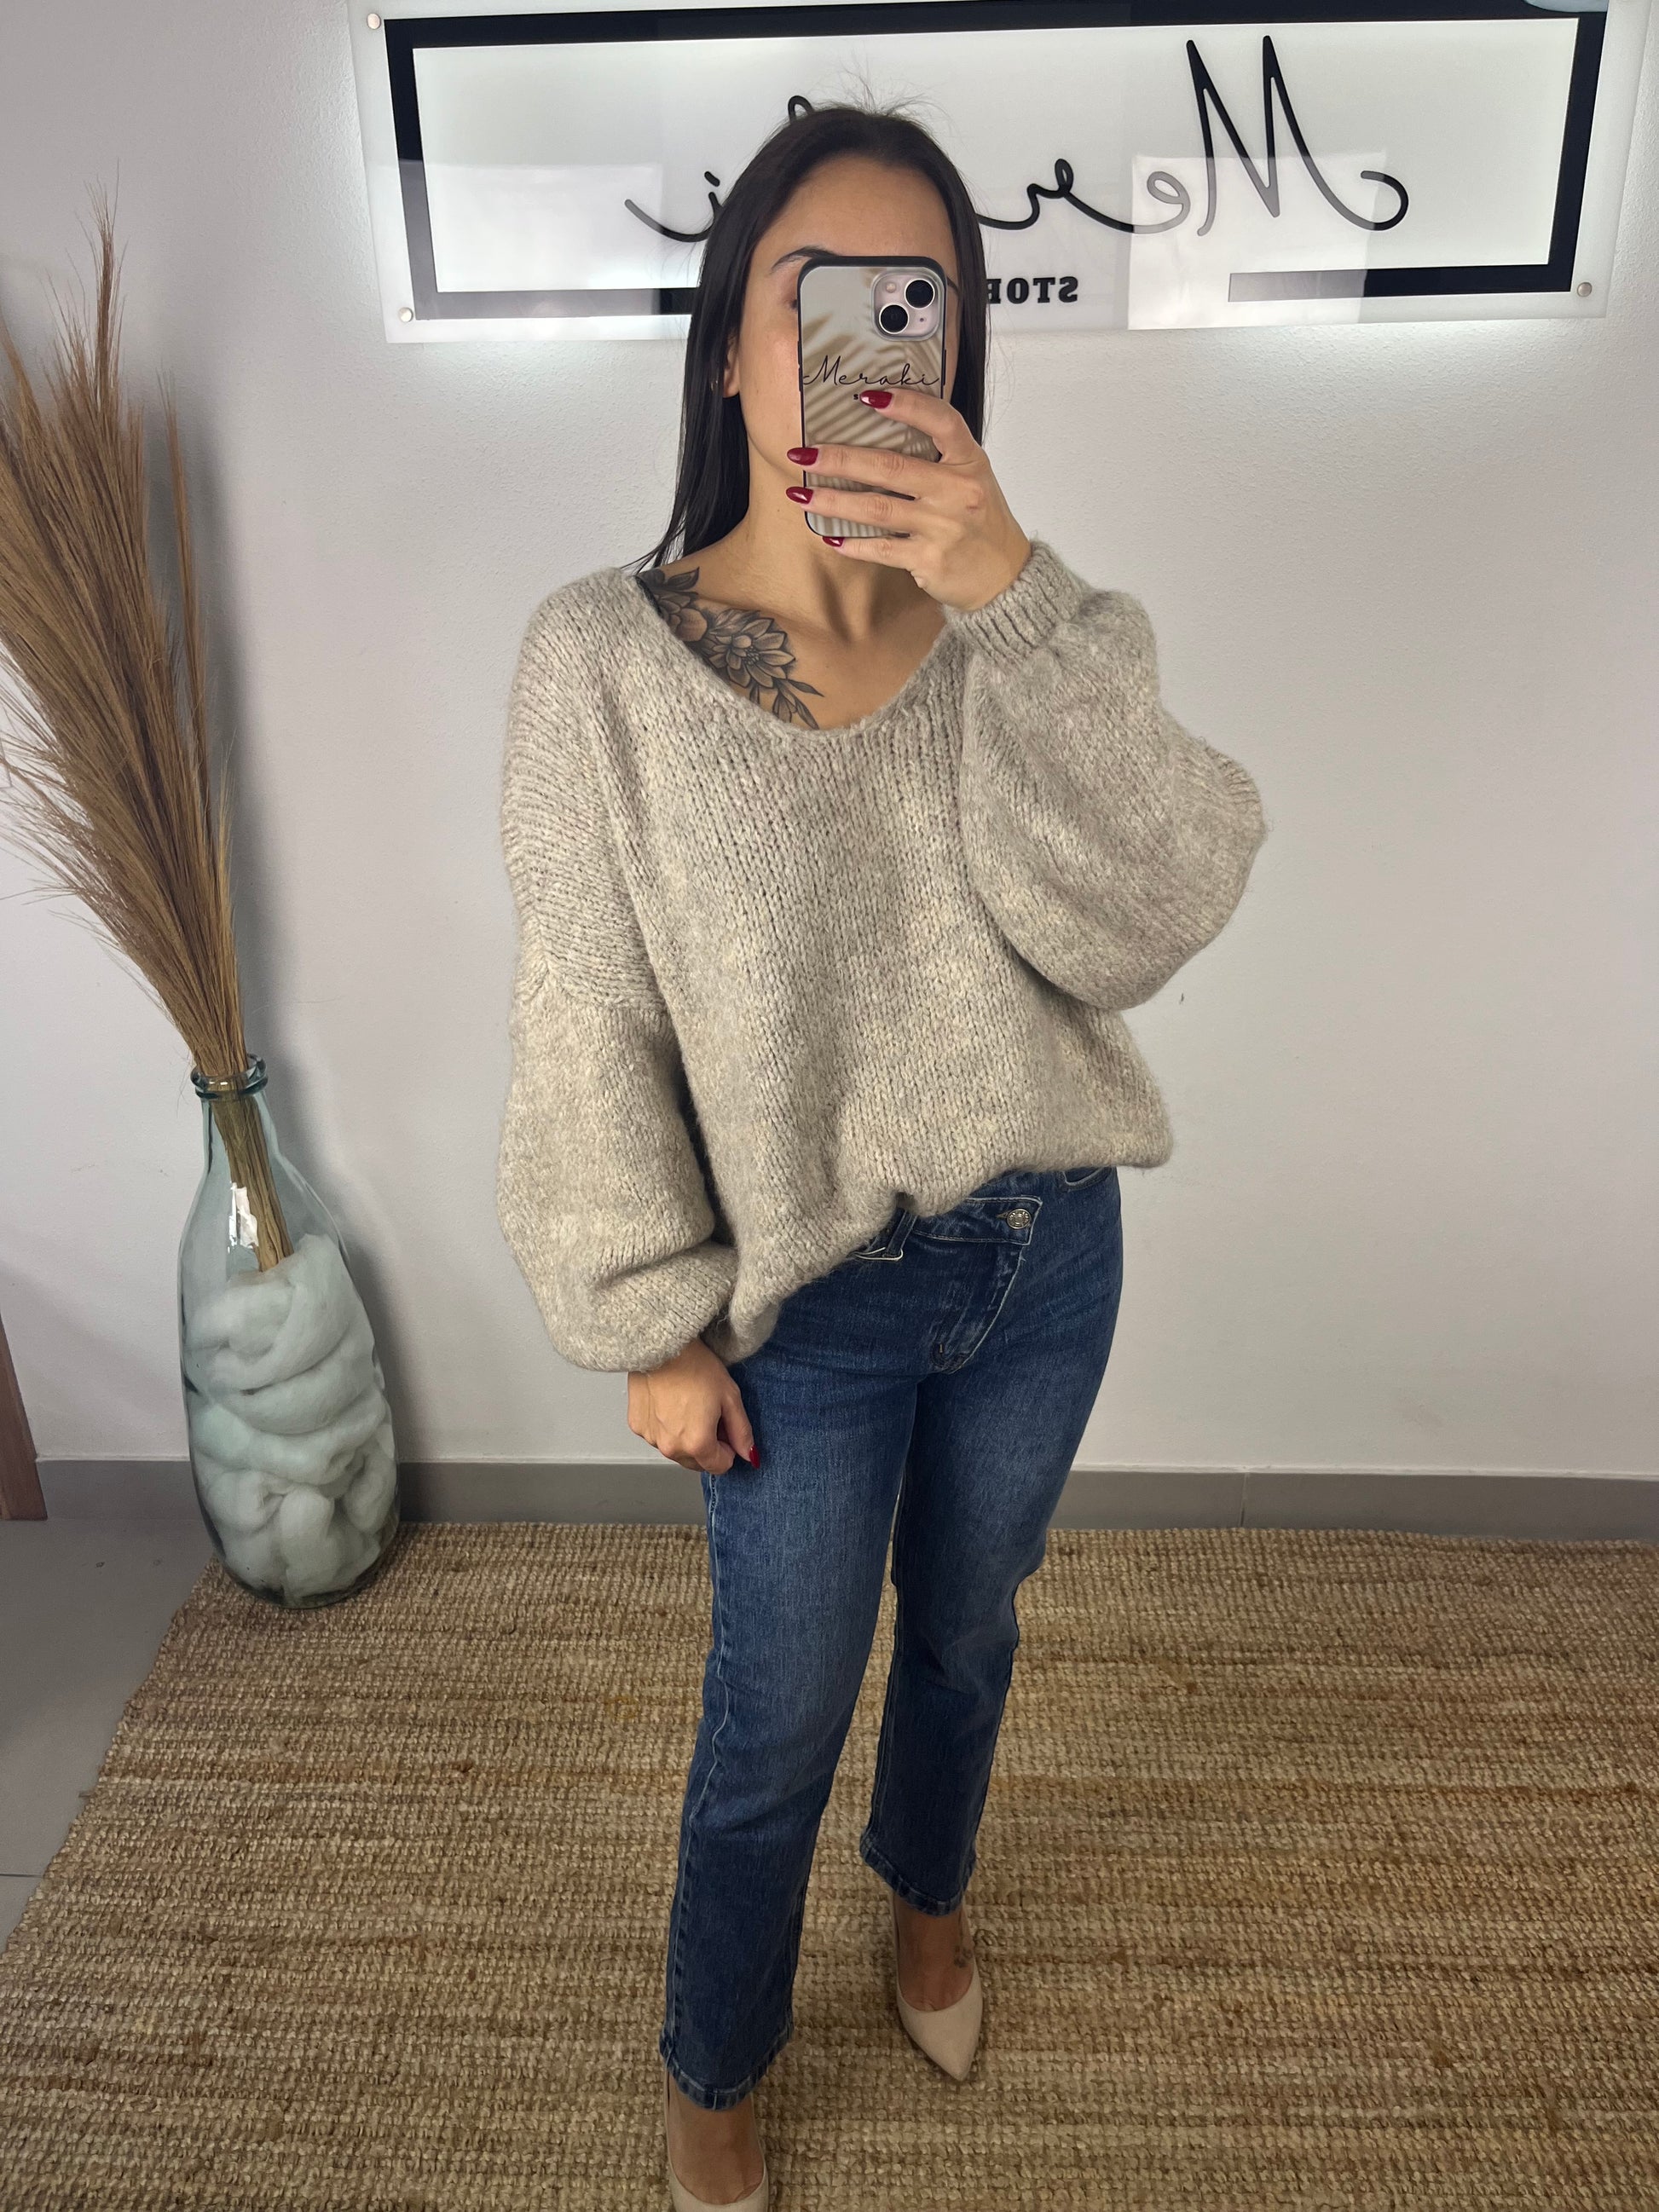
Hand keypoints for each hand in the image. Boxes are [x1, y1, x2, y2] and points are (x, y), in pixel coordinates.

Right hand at [627, 1339, 757, 1475]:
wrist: (662, 1345)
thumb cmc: (696, 1366)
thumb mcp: (730, 1397)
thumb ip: (741, 1432)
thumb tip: (749, 1455)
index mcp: (697, 1444)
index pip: (719, 1466)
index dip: (727, 1448)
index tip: (725, 1427)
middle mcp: (671, 1447)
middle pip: (696, 1462)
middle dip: (706, 1445)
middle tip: (707, 1414)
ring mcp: (651, 1438)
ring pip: (675, 1450)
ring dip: (684, 1437)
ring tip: (686, 1405)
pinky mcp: (637, 1426)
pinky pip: (657, 1436)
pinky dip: (665, 1426)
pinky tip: (669, 1402)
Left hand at [784, 387, 1031, 610]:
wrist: (1004, 578)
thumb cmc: (980, 521)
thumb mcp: (972, 477)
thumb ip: (937, 456)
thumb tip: (874, 433)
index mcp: (969, 460)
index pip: (940, 421)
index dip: (906, 405)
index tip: (866, 397)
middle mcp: (957, 490)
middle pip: (891, 467)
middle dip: (840, 459)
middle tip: (802, 454)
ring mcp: (943, 527)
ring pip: (877, 508)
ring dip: (833, 500)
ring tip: (800, 494)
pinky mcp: (929, 560)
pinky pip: (881, 548)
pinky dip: (852, 543)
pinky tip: (829, 536)